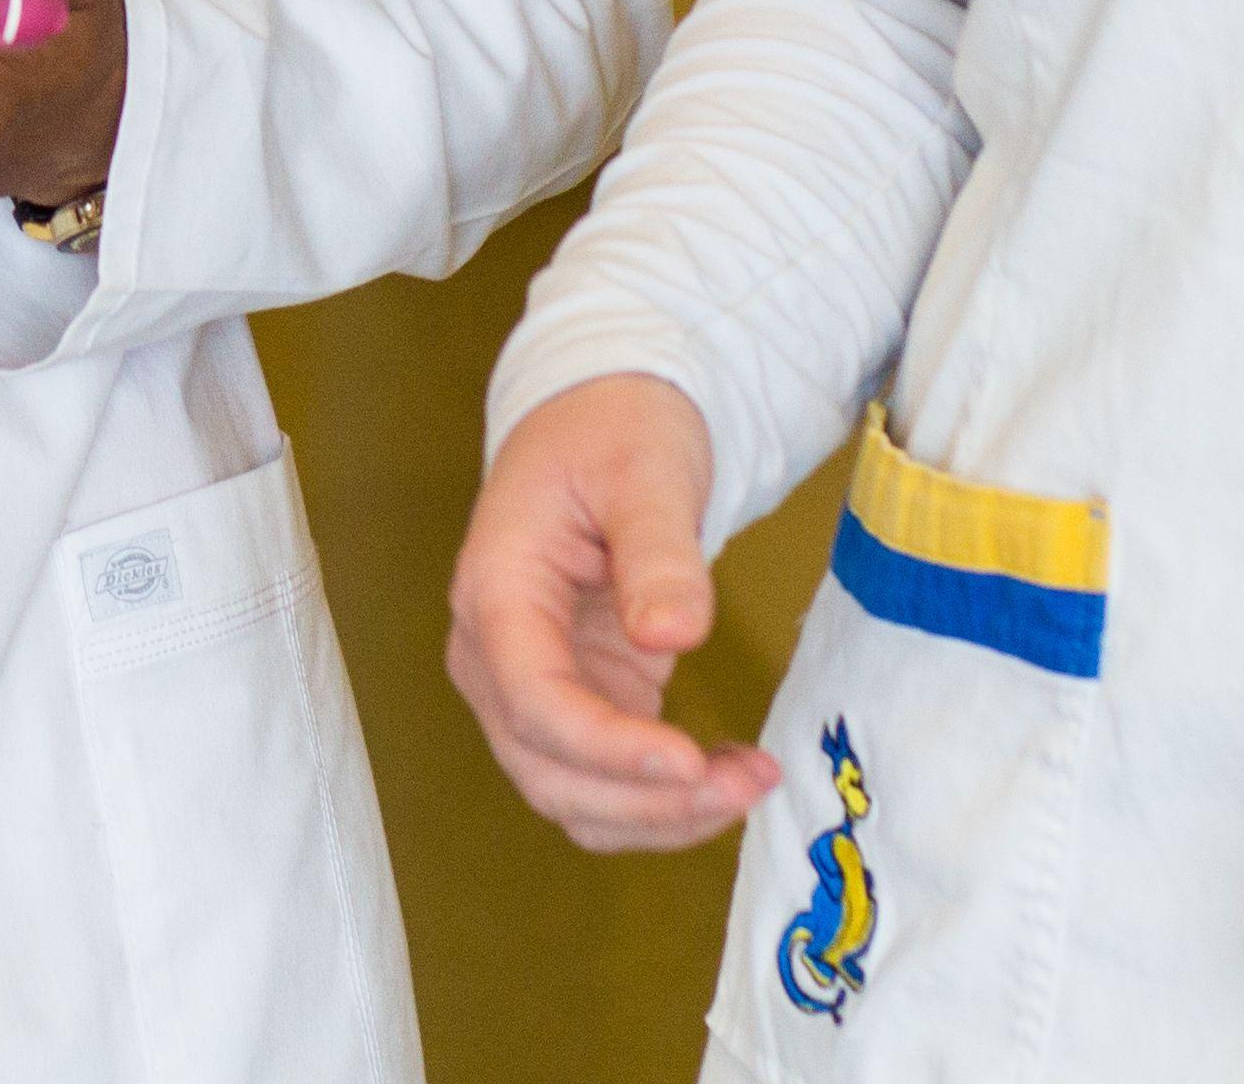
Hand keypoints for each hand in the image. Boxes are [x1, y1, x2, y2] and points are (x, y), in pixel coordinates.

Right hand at [449, 373, 779, 849]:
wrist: (601, 426)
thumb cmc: (614, 433)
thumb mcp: (645, 470)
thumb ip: (658, 552)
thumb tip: (674, 636)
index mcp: (496, 590)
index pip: (532, 699)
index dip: (606, 747)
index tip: (689, 762)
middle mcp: (493, 654)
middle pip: (545, 768)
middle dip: (646, 798)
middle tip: (749, 780)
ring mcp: (527, 687)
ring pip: (570, 796)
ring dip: (657, 816)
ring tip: (750, 780)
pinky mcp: (573, 703)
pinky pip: (602, 785)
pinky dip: (660, 804)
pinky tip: (726, 774)